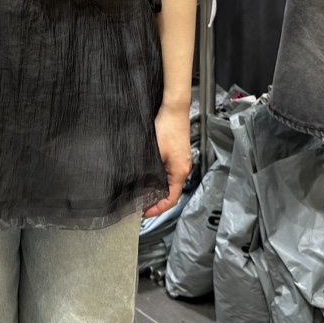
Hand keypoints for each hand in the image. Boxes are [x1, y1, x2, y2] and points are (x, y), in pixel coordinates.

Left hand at [144, 103, 191, 218]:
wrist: (174, 109)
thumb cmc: (167, 128)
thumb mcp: (154, 152)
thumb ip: (148, 170)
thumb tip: (139, 185)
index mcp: (180, 171)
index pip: (171, 198)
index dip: (158, 209)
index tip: (145, 213)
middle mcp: (183, 168)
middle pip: (172, 192)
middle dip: (157, 201)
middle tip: (141, 205)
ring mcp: (181, 161)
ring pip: (170, 182)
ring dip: (158, 189)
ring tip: (143, 193)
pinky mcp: (178, 154)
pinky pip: (169, 172)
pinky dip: (160, 179)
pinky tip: (148, 177)